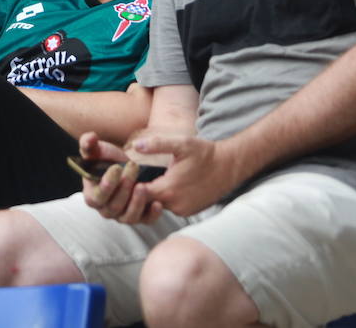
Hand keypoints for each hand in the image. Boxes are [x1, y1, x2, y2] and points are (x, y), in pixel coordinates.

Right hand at [78, 132, 163, 224]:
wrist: (125, 167)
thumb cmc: (106, 159)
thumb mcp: (95, 149)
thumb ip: (88, 142)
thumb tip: (90, 138)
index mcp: (91, 196)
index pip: (96, 197)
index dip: (106, 184)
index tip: (116, 168)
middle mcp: (106, 210)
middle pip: (114, 206)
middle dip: (124, 187)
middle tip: (133, 167)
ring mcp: (123, 216)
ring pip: (129, 216)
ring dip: (136, 202)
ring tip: (143, 185)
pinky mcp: (140, 217)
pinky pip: (146, 221)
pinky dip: (152, 214)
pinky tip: (158, 203)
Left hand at [128, 132, 242, 216]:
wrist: (230, 166)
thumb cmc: (205, 153)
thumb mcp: (181, 144)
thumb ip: (157, 144)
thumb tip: (136, 145)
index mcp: (169, 190)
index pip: (139, 194)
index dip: (130, 185)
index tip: (125, 175)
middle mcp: (175, 205)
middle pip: (146, 202)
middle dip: (138, 191)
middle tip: (129, 178)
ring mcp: (183, 211)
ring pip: (158, 205)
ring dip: (152, 195)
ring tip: (143, 180)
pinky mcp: (190, 212)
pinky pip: (170, 207)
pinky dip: (164, 198)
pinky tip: (162, 184)